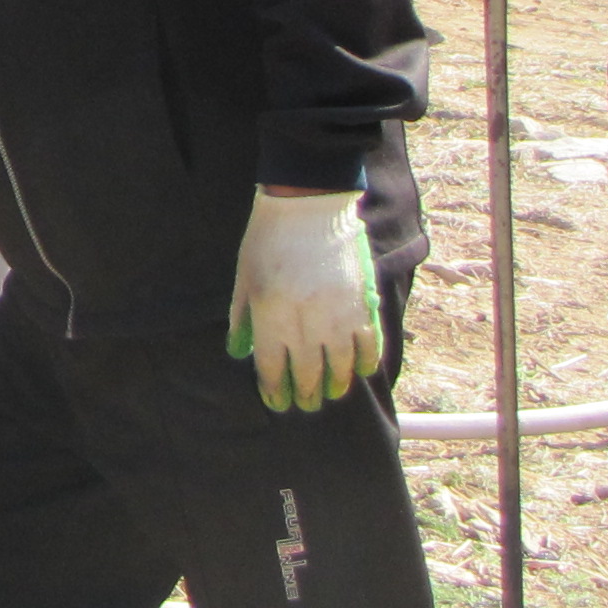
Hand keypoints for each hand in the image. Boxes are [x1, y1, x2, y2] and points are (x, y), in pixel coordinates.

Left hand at [225, 190, 380, 412]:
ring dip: (336, 385)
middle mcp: (305, 320)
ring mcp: (337, 313)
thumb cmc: (268, 239)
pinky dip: (366, 361)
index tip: (277, 403)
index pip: (272, 368)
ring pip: (340, 366)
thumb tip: (238, 354)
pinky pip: (369, 343)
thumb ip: (242, 318)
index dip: (274, 391)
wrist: (308, 203)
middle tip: (305, 405)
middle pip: (307, 373)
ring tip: (330, 392)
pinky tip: (360, 370)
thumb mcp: (244, 278)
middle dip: (305, 394)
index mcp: (270, 314)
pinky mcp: (362, 302)